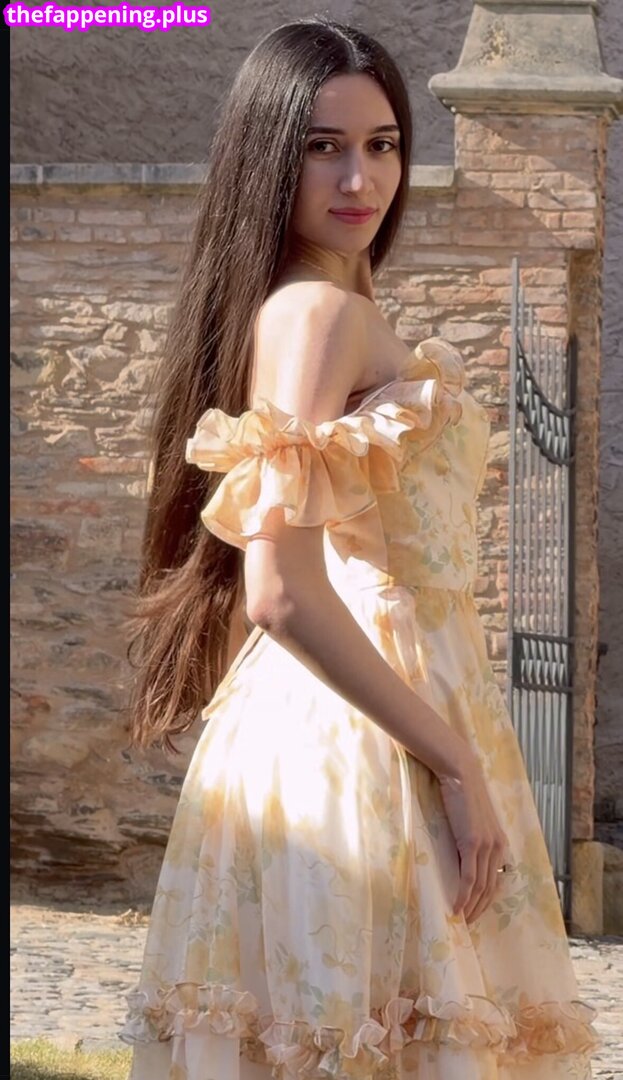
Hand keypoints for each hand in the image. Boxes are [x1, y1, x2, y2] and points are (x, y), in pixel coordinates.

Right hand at [436, 766, 509, 923]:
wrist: (461, 775)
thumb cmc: (463, 794)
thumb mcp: (473, 821)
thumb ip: (474, 839)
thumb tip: (463, 858)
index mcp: (500, 843)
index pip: (497, 879)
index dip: (487, 899)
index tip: (476, 912)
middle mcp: (498, 847)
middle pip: (491, 888)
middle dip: (480, 908)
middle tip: (468, 924)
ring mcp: (486, 846)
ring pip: (481, 887)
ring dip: (471, 907)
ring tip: (461, 920)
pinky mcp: (472, 844)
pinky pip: (469, 878)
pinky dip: (463, 896)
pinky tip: (456, 907)